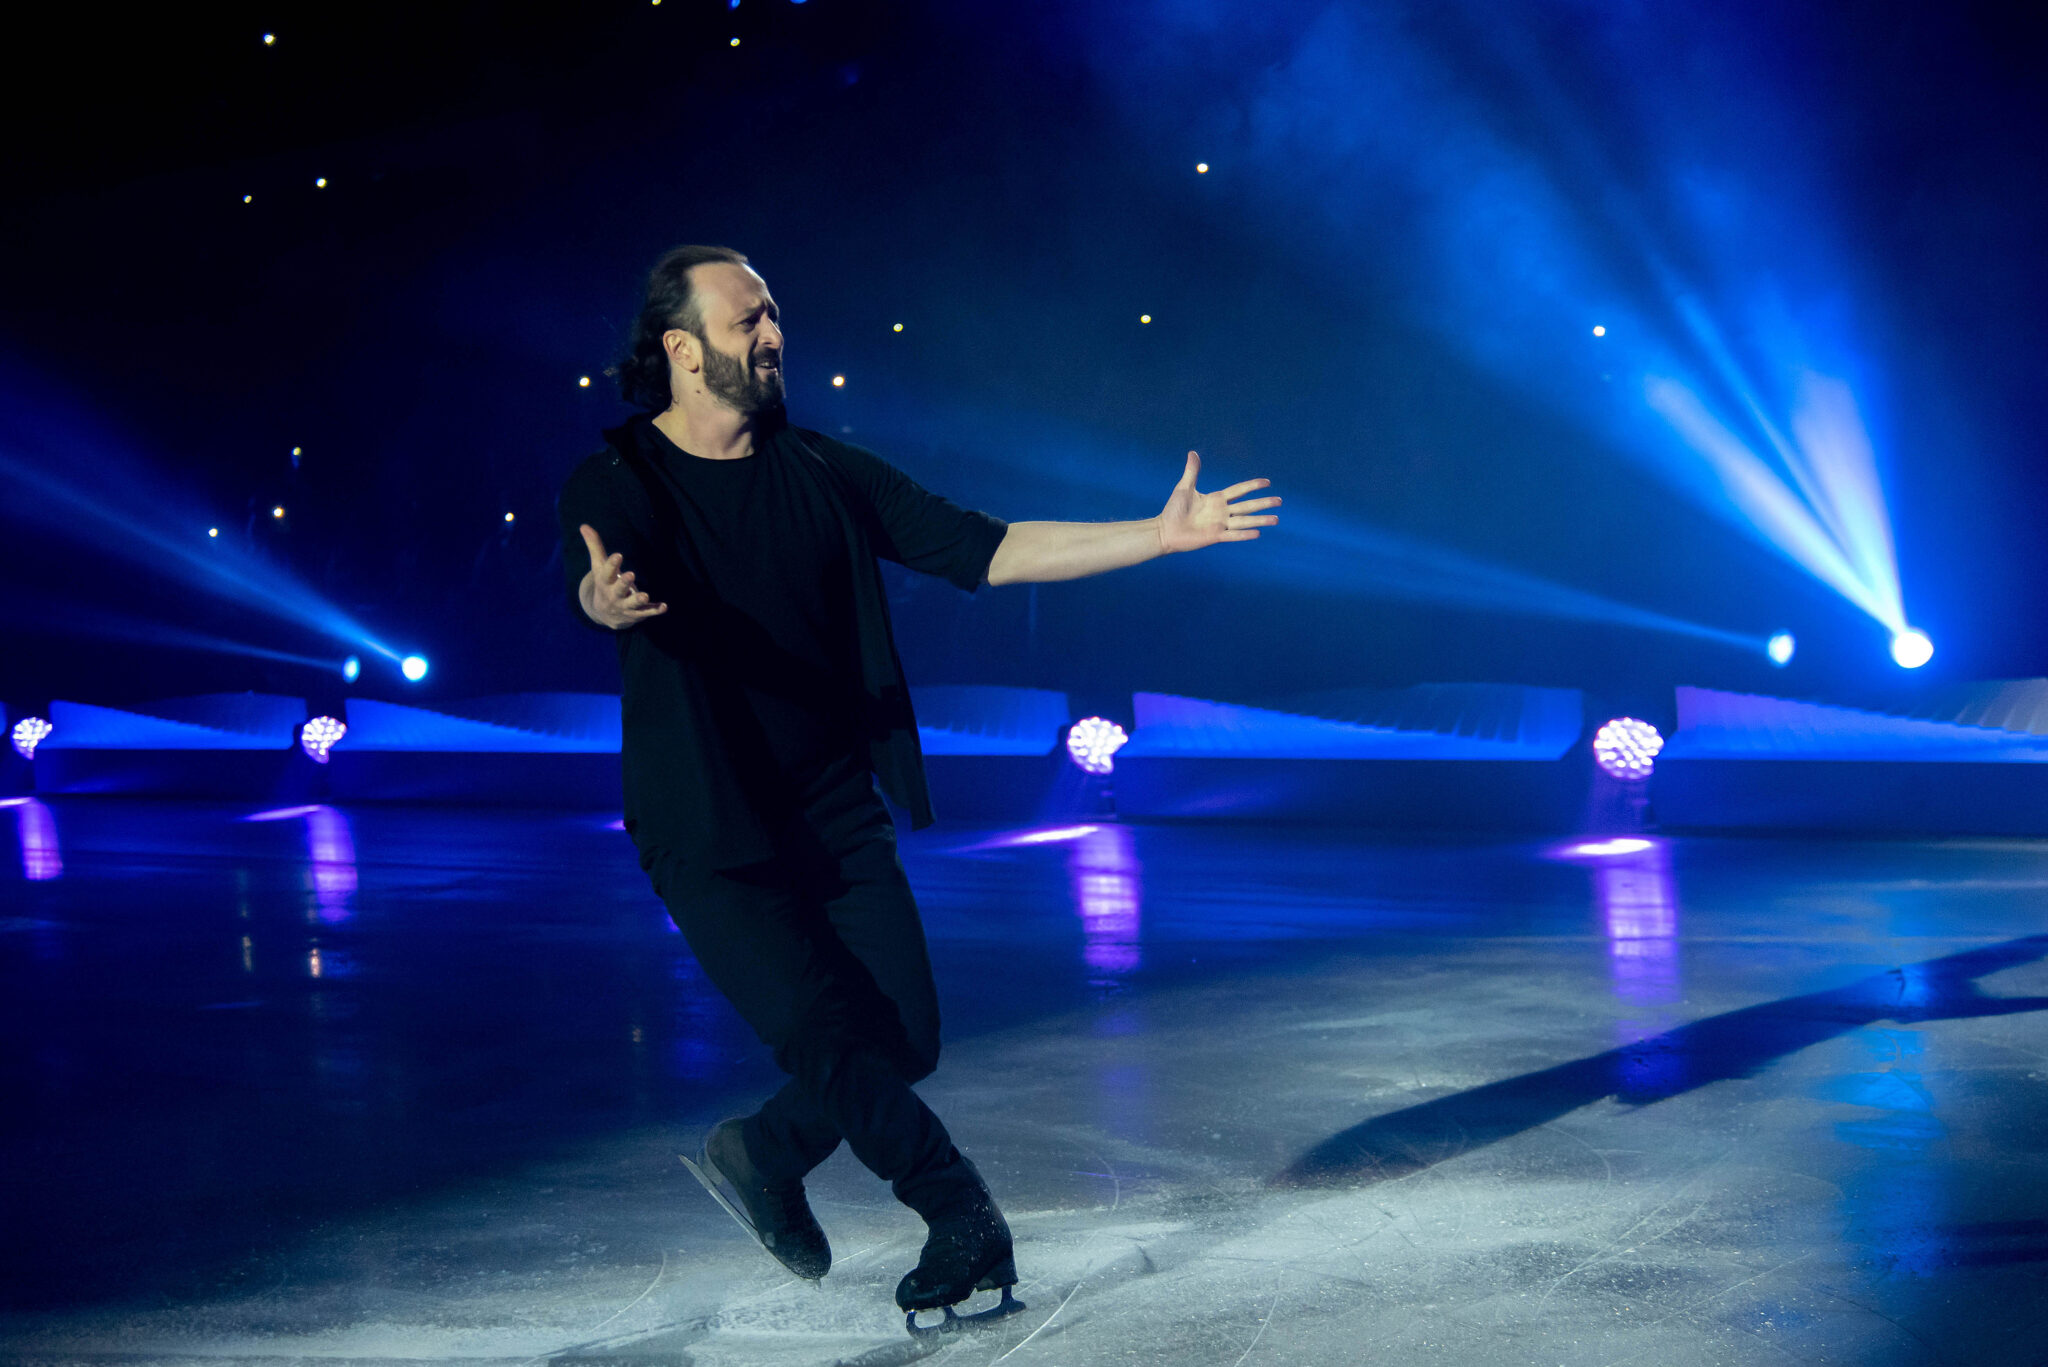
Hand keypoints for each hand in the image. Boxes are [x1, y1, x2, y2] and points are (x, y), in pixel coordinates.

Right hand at [579, 524, 667, 629]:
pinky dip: (654, 610)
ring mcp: (625, 606)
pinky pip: (645, 612)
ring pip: (632, 604)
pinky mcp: (636, 614)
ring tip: (645, 595)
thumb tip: (583, 525)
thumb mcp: (598, 566)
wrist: (603, 614)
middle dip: (624, 583)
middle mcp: (613, 595)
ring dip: (638, 599)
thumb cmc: (604, 583)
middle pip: (618, 589)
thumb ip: (595, 546)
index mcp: (605, 582)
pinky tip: (664, 607)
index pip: (606, 572)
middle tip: (631, 575)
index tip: (618, 555)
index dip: (612, 564)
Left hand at [1156, 451, 1280, 553]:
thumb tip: (1193, 452)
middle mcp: (1221, 512)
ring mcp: (1220, 525)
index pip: (1239, 490)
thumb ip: (1192, 471)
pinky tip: (1258, 533)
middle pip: (1247, 506)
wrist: (1165, 530)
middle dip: (1263, 503)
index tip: (1267, 482)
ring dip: (1260, 520)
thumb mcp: (1184, 487)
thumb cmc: (1173, 510)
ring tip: (1276, 519)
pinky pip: (1233, 535)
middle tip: (1280, 501)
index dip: (1252, 485)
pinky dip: (1245, 534)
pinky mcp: (1215, 536)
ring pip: (1245, 521)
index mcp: (1216, 499)